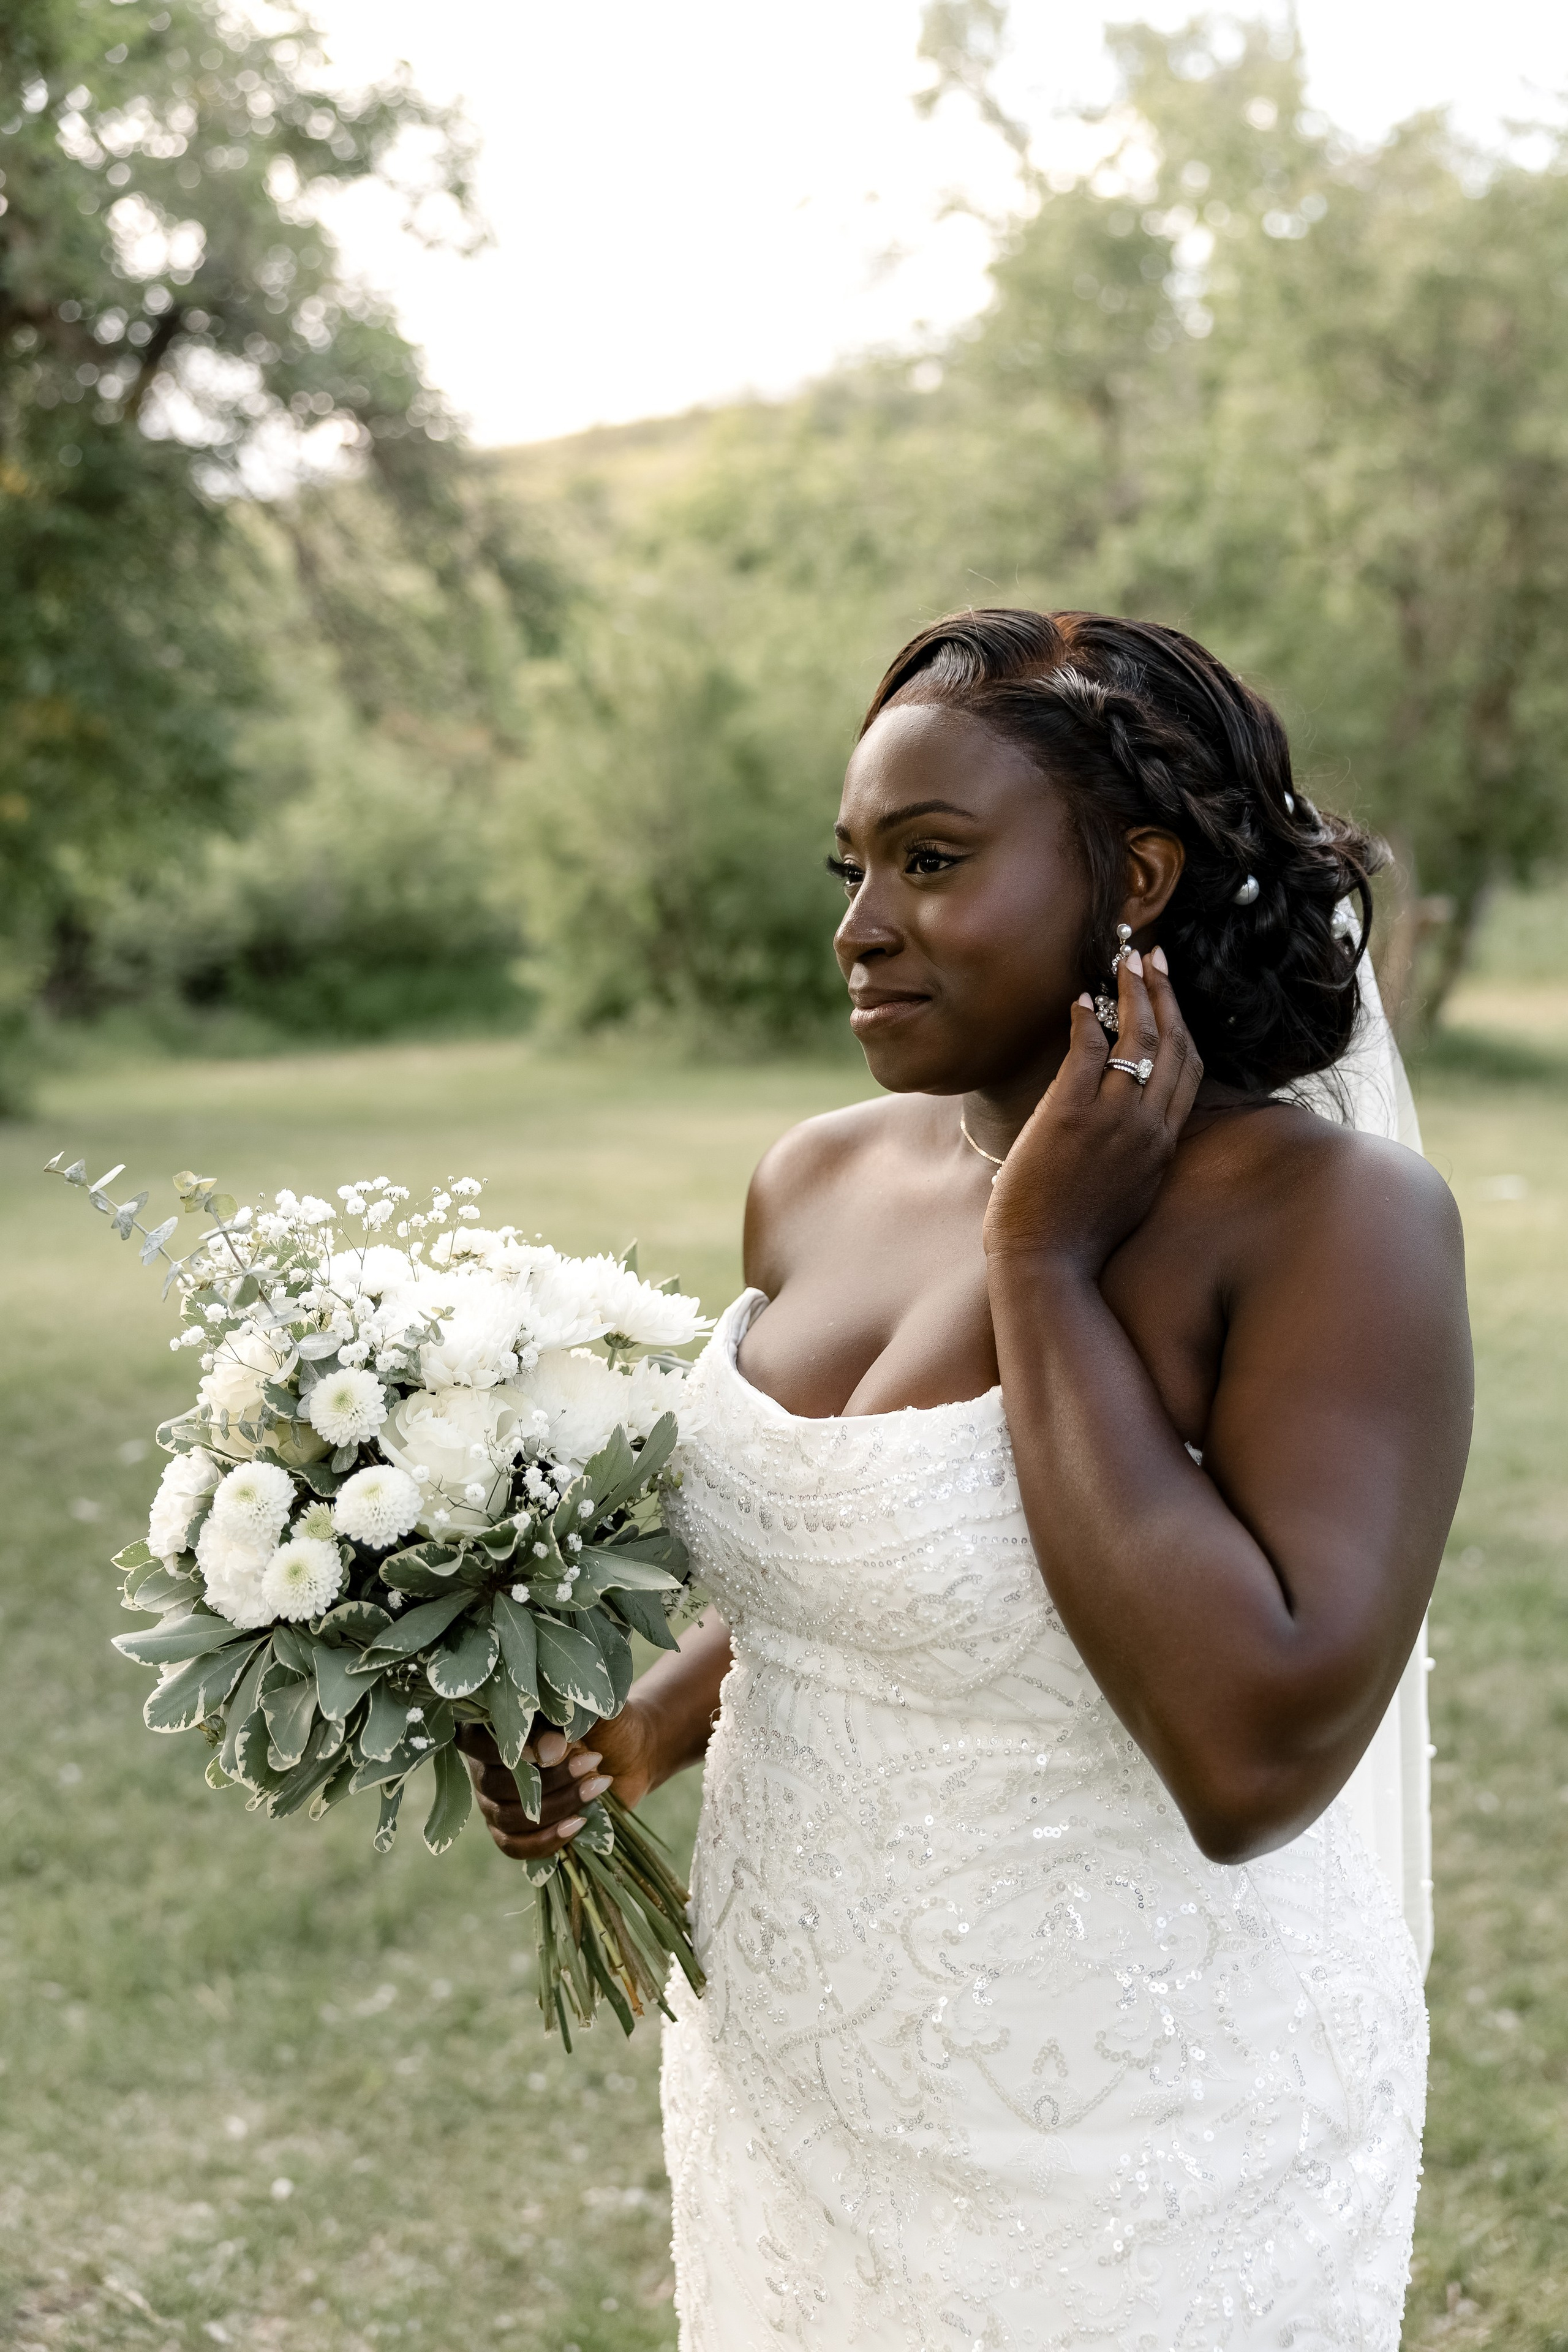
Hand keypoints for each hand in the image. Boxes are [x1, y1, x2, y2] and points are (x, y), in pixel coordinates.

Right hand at [458, 1701, 659, 1862]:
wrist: (631, 1755)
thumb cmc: (604, 1724)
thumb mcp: (589, 1714)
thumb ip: (565, 1723)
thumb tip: (546, 1753)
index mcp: (494, 1727)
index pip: (472, 1740)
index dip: (503, 1749)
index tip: (546, 1749)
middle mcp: (487, 1766)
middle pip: (493, 1783)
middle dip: (547, 1777)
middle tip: (591, 1759)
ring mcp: (497, 1802)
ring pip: (507, 1817)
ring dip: (555, 1806)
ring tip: (596, 1786)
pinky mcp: (517, 1831)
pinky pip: (515, 1846)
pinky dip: (547, 1840)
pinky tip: (579, 1822)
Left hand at [982, 943, 1203, 1274]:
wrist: (1048, 1265)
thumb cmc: (1077, 1236)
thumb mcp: (1126, 1190)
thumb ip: (1136, 1150)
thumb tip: (1128, 1118)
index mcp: (1164, 1144)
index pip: (1188, 1069)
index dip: (1183, 1024)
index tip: (1171, 993)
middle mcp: (1148, 1126)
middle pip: (1170, 1042)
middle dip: (1162, 992)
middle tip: (1151, 956)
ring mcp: (1113, 1120)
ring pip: (1137, 1039)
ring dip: (1131, 992)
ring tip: (1122, 960)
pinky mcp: (1072, 1116)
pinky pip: (1088, 1052)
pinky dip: (1086, 1020)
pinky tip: (1079, 999)